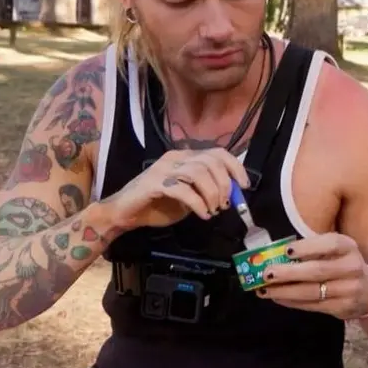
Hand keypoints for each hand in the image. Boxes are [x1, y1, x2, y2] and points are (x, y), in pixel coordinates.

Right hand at [104, 147, 249, 230]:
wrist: (124, 213)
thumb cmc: (156, 205)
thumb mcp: (189, 197)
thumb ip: (206, 190)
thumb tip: (231, 194)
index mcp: (185, 156)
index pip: (217, 152)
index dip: (235, 167)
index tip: (244, 186)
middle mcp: (175, 157)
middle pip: (211, 162)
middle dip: (224, 184)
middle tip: (224, 204)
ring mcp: (163, 168)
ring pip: (199, 173)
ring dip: (212, 194)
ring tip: (213, 210)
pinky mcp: (154, 183)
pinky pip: (183, 190)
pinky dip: (198, 203)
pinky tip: (203, 214)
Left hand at [258, 232, 367, 319]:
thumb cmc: (343, 264)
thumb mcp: (336, 250)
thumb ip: (313, 249)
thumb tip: (277, 254)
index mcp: (348, 247)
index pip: (330, 244)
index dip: (308, 247)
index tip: (286, 251)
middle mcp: (352, 267)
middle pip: (318, 271)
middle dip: (289, 273)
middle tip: (267, 274)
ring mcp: (348, 290)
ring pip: (312, 292)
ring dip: (285, 291)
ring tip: (265, 290)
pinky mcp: (341, 308)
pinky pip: (312, 305)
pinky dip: (292, 302)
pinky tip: (278, 298)